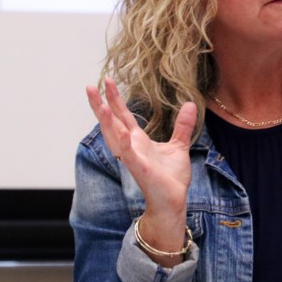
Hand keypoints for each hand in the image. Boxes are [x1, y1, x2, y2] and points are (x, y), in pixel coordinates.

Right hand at [86, 77, 197, 257]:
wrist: (173, 200)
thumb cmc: (172, 177)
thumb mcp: (179, 145)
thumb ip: (183, 126)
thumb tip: (191, 104)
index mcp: (139, 140)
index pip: (123, 116)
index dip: (115, 99)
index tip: (107, 81)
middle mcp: (131, 147)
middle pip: (112, 122)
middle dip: (101, 105)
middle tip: (90, 86)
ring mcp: (133, 158)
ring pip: (115, 136)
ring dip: (107, 121)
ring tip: (99, 104)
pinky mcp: (140, 169)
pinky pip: (130, 155)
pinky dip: (125, 144)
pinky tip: (122, 132)